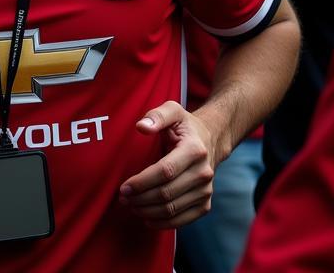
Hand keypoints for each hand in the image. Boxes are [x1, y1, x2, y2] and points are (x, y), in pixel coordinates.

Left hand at [119, 101, 215, 227]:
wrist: (211, 140)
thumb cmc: (185, 126)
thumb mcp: (172, 110)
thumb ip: (157, 115)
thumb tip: (141, 127)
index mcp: (194, 149)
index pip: (165, 171)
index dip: (142, 182)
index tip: (123, 187)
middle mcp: (203, 172)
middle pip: (167, 193)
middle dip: (141, 199)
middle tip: (122, 198)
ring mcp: (206, 190)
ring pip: (173, 209)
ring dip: (148, 211)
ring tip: (130, 206)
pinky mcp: (205, 204)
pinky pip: (183, 220)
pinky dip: (163, 223)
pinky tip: (146, 218)